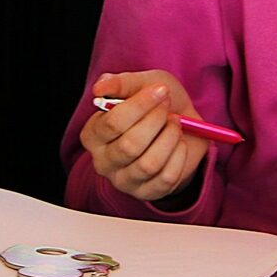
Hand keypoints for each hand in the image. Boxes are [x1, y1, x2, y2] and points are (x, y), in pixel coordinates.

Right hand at [80, 70, 211, 204]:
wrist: (183, 126)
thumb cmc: (156, 105)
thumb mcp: (141, 84)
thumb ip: (120, 83)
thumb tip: (100, 88)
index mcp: (93, 134)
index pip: (112, 123)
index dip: (140, 105)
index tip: (160, 90)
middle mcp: (103, 161)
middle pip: (130, 145)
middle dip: (156, 121)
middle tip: (168, 108)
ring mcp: (124, 181)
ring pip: (149, 164)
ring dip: (170, 138)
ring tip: (175, 124)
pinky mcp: (147, 193)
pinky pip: (167, 177)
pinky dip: (179, 155)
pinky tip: (179, 143)